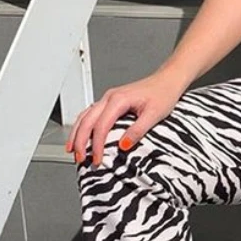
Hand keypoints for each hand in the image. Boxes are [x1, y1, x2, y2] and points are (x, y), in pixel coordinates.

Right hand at [66, 71, 185, 166]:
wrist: (168, 81)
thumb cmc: (163, 94)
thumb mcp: (154, 115)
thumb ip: (138, 130)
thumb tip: (123, 145)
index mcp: (119, 100)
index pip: (101, 125)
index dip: (96, 144)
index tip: (97, 159)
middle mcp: (110, 97)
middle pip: (87, 120)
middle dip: (80, 141)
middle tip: (80, 158)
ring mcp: (108, 99)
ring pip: (85, 116)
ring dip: (77, 133)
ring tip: (72, 150)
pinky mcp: (111, 102)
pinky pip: (90, 114)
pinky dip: (83, 126)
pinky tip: (80, 135)